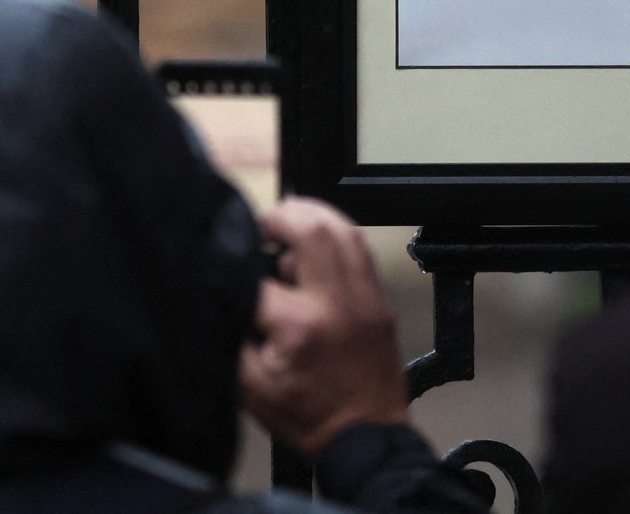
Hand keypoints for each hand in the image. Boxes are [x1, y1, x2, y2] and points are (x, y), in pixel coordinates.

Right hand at [239, 197, 407, 456]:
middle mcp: (337, 300)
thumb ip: (237, 334)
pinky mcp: (380, 297)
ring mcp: (365, 294)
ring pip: (344, 230)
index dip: (237, 269)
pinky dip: (338, 232)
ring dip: (314, 215)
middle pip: (313, 230)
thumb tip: (231, 293)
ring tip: (289, 217)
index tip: (229, 268)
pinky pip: (361, 249)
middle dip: (282, 216)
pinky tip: (319, 236)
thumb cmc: (308, 415)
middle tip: (262, 222)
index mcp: (300, 325)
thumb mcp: (251, 386)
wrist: (364, 434)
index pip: (260, 279)